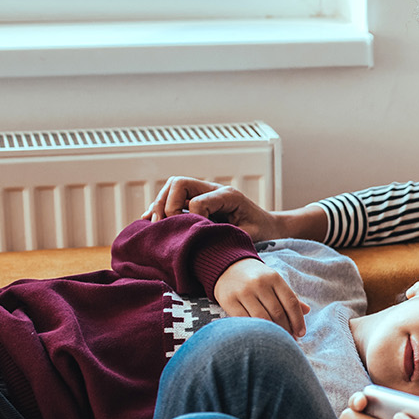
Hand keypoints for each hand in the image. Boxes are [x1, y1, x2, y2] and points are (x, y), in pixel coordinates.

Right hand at [142, 176, 281, 239]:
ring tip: (155, 226)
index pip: (197, 201)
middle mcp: (212, 189)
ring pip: (170, 188)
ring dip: (159, 205)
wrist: (270, 226)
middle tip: (165, 227)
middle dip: (166, 204)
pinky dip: (158, 208)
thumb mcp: (250, 235)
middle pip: (177, 183)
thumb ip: (226, 234)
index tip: (195, 234)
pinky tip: (148, 221)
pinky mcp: (195, 201)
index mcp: (227, 195)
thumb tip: (200, 235)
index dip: (190, 218)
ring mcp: (202, 193)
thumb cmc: (262, 231)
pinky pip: (171, 198)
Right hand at [213, 258, 309, 336]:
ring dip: (272, 333)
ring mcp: (243, 291)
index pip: (291, 302)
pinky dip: (254, 331)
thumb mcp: (274, 282)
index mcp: (274, 277)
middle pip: (277, 312)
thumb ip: (289, 296)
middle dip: (286, 329)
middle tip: (290, 341)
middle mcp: (259, 283)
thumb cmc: (256, 279)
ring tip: (277, 342)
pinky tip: (259, 337)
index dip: (298, 320)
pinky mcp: (228, 300)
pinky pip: (244, 321)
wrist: (227, 267)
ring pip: (262, 318)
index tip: (301, 333)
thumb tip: (307, 311)